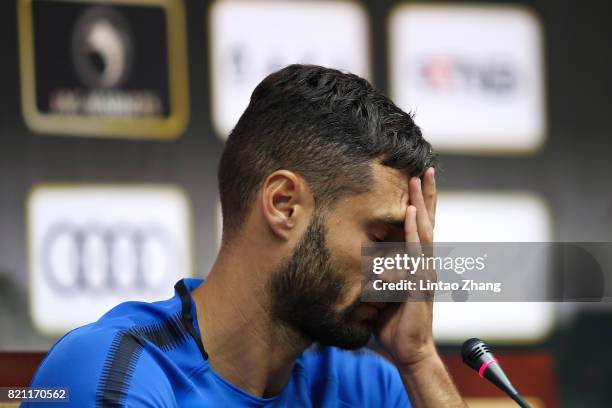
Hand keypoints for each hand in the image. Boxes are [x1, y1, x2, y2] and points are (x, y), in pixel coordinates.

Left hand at [375, 167, 437, 368]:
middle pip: (428, 222)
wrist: (408, 349)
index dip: (422, 203)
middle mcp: (425, 263)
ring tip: (418, 181)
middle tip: (427, 169)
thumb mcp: (383, 291)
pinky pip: (417, 252)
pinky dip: (414, 231)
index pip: (421, 227)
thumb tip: (360, 259)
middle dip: (427, 195)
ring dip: (421, 204)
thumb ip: (378, 273)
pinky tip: (411, 213)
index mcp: (417, 263)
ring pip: (424, 231)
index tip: (419, 179)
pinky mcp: (420, 283)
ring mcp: (425, 271)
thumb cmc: (394, 322)